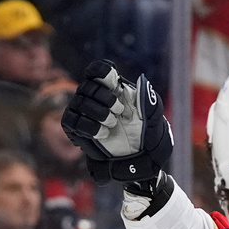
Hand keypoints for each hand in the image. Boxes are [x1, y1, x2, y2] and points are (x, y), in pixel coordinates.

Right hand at [61, 60, 173, 184]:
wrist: (136, 159)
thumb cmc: (145, 134)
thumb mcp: (154, 118)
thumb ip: (150, 100)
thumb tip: (142, 79)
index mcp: (113, 88)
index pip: (98, 69)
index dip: (102, 72)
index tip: (112, 80)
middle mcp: (93, 95)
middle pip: (89, 85)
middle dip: (106, 98)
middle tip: (120, 111)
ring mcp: (82, 110)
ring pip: (80, 102)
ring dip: (100, 114)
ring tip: (113, 124)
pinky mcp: (74, 126)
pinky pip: (75, 120)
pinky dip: (91, 127)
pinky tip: (104, 133)